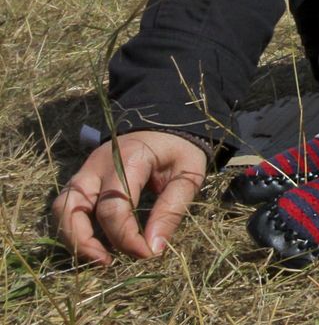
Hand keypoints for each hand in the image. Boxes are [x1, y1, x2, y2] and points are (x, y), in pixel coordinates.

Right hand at [53, 130, 207, 263]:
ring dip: (74, 237)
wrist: (166, 122)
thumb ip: (171, 210)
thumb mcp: (188, 175)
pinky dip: (75, 228)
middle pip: (72, 208)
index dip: (126, 238)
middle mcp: (97, 165)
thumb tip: (154, 248)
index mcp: (127, 160)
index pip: (113, 208)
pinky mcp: (82, 179)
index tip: (146, 254)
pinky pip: (67, 206)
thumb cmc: (179, 149)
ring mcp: (85, 171)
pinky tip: (96, 244)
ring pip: (62, 208)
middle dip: (85, 242)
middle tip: (108, 263)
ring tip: (99, 259)